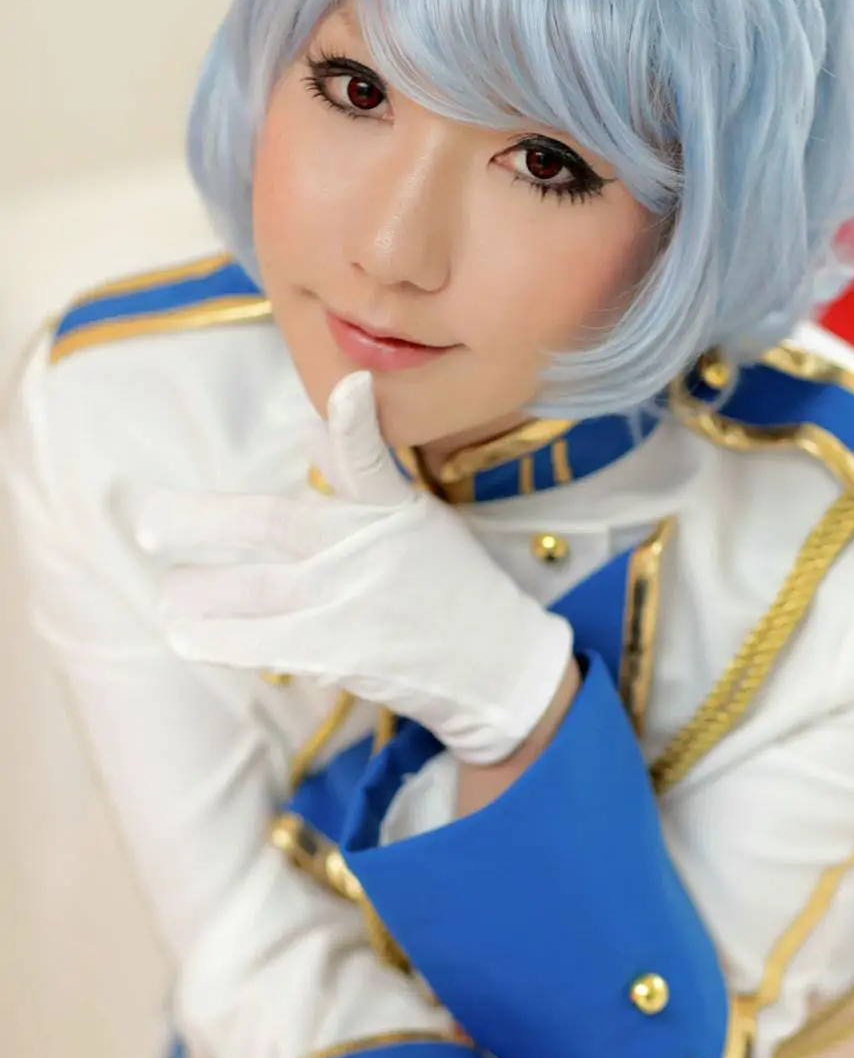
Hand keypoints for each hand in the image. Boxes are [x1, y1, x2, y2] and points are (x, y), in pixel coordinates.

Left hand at [135, 372, 573, 764]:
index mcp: (392, 508)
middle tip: (150, 521)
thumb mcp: (417, 520)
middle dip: (206, 522)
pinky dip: (220, 640)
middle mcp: (368, 549)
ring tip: (168, 593)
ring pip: (256, 590)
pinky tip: (184, 635)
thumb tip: (308, 432)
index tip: (352, 387)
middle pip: (275, 525)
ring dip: (201, 593)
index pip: (372, 458)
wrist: (499, 669)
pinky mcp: (343, 651)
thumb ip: (358, 476)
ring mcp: (353, 601)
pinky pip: (264, 642)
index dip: (356, 422)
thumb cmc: (454, 589)